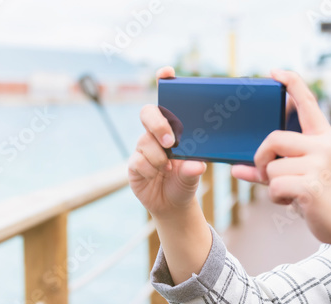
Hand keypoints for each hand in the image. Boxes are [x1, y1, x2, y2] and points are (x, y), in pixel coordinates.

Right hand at [128, 66, 207, 218]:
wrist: (172, 204)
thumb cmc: (185, 180)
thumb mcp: (194, 175)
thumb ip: (193, 169)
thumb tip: (196, 165)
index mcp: (173, 127)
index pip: (166, 99)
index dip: (164, 82)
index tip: (167, 72)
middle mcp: (155, 132)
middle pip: (148, 113)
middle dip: (158, 124)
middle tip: (171, 141)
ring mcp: (142, 146)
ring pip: (145, 142)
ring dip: (159, 158)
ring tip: (169, 169)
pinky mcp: (133, 163)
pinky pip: (138, 161)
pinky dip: (150, 170)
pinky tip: (156, 176)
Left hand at [231, 70, 330, 245]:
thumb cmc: (322, 197)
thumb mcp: (300, 176)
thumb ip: (269, 168)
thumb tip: (236, 168)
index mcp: (323, 136)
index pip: (306, 102)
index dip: (291, 83)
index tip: (275, 71)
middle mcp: (323, 145)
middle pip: (273, 139)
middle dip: (262, 158)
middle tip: (267, 173)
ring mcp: (319, 164)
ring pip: (271, 167)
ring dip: (273, 184)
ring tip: (293, 192)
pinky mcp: (311, 185)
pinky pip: (274, 185)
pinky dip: (277, 198)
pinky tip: (294, 202)